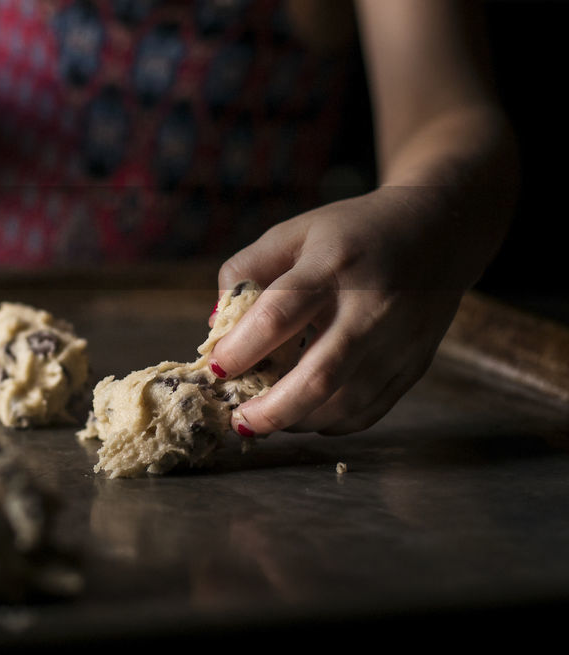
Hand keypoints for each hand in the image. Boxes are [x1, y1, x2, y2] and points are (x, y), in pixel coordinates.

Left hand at [208, 188, 467, 436]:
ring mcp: (399, 340)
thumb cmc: (350, 233)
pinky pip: (370, 411)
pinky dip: (332, 423)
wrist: (438, 231)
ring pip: (346, 403)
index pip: (278, 316)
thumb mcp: (293, 233)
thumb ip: (246, 272)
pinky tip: (306, 414)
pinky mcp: (416, 364)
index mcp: (332, 265)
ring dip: (298, 420)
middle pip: (319, 375)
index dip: (241, 349)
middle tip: (238, 421)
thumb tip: (218, 329)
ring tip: (266, 418)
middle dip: (272, 408)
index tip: (216, 369)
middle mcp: (371, 306)